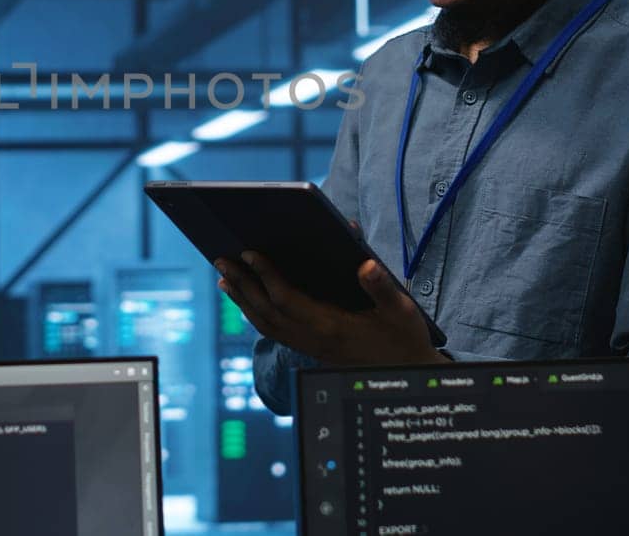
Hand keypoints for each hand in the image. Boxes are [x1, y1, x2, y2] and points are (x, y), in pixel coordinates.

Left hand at [217, 250, 445, 366]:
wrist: (408, 375)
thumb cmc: (405, 340)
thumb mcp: (402, 312)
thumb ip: (382, 287)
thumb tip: (365, 264)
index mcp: (332, 328)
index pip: (287, 300)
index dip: (266, 276)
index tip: (249, 253)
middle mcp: (314, 340)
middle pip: (267, 311)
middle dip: (243, 285)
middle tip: (221, 260)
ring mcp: (310, 347)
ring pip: (266, 324)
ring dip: (243, 300)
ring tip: (224, 278)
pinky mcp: (311, 350)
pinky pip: (275, 332)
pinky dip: (256, 314)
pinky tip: (248, 299)